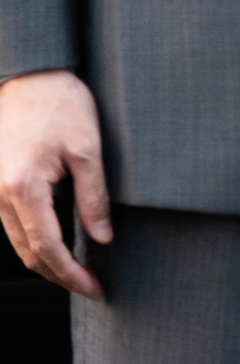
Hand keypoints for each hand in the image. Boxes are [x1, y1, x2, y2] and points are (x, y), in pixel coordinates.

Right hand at [0, 69, 108, 299]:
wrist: (29, 74)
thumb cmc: (61, 104)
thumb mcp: (89, 149)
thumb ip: (94, 197)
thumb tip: (102, 239)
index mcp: (22, 188)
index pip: (47, 247)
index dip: (71, 274)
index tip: (96, 289)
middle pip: (27, 252)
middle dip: (59, 275)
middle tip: (91, 288)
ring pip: (17, 241)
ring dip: (46, 261)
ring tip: (80, 272)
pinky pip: (12, 224)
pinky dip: (35, 240)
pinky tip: (59, 245)